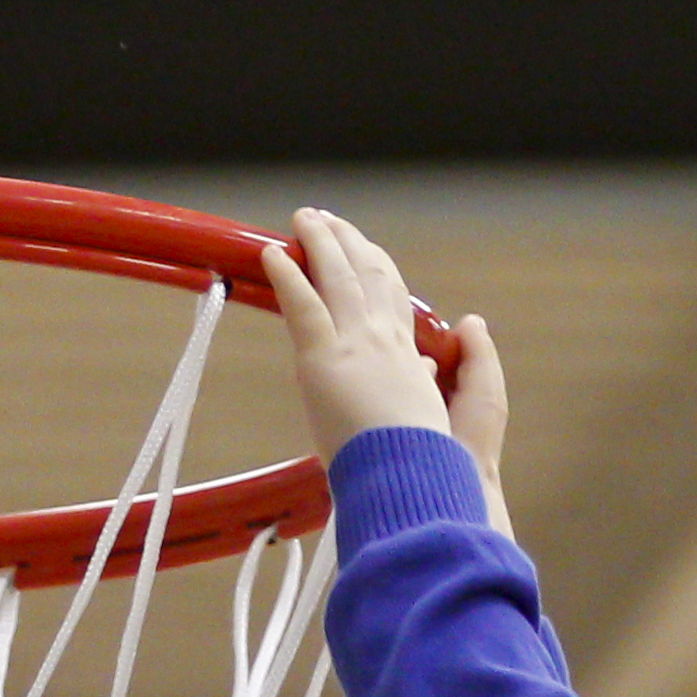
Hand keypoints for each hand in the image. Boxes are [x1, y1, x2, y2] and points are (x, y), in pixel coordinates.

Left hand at [263, 208, 500, 525]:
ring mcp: (355, 342)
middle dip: (347, 242)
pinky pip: (302, 304)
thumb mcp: (424, 415)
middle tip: (327, 220)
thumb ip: (418, 384)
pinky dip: (286, 276)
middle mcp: (383, 339)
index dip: (376, 266)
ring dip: (318, 242)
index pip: (391, 297)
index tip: (364, 248)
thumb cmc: (415, 460)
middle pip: (366, 274)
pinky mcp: (324, 356)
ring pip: (336, 277)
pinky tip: (272, 254)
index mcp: (406, 355)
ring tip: (303, 219)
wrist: (407, 476)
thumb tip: (423, 370)